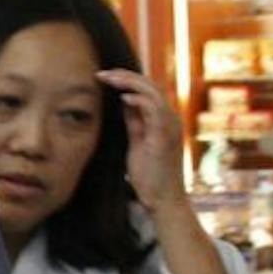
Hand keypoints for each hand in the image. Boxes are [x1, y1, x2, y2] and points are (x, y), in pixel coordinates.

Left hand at [99, 69, 186, 215]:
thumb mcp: (138, 142)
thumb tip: (124, 102)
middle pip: (151, 86)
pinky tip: (123, 97)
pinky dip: (140, 100)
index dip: (127, 80)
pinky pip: (155, 110)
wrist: (163, 200)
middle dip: (125, 76)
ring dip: (129, 83)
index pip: (147, 90)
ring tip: (108, 78)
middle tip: (102, 73)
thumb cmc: (149, 175)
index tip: (104, 77)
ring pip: (153, 92)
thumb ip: (134, 122)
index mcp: (163, 119)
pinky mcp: (164, 137)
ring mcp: (170, 127)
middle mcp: (170, 119)